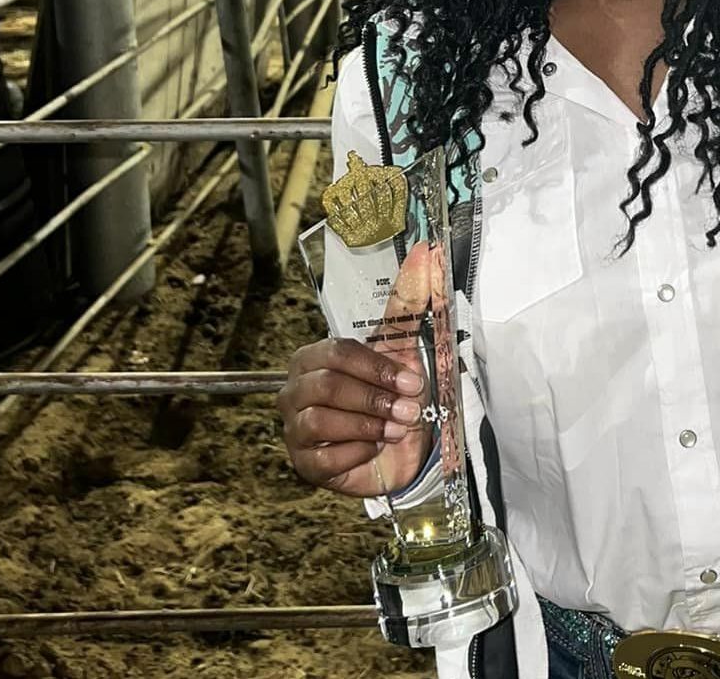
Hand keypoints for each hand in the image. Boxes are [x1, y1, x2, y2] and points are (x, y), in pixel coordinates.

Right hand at [279, 241, 435, 497]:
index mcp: (313, 358)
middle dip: (374, 398)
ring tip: (398, 428)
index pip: (337, 353)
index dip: (377, 368)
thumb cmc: (393, 395)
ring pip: (320, 421)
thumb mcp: (402, 349)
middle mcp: (295, 391)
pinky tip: (375, 448)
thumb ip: (407, 303)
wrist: (400, 448)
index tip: (412, 381)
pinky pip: (323, 458)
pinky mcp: (304, 464)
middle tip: (409, 409)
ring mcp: (295, 429)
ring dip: (369, 425)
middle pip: (327, 386)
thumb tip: (424, 253)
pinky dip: (357, 452)